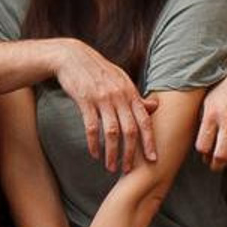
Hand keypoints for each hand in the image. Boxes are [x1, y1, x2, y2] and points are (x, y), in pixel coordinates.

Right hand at [51, 38, 154, 170]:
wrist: (72, 56)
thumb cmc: (98, 70)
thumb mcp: (121, 79)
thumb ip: (136, 96)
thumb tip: (154, 107)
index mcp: (130, 92)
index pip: (144, 120)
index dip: (150, 141)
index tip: (153, 159)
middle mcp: (119, 96)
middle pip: (129, 130)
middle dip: (130, 153)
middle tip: (128, 170)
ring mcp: (101, 98)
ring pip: (111, 132)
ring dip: (112, 152)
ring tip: (110, 167)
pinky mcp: (84, 100)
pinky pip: (91, 127)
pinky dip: (93, 143)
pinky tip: (94, 154)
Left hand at [194, 61, 226, 170]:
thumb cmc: (223, 86)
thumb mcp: (207, 100)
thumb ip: (203, 120)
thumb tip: (200, 140)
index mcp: (211, 113)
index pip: (203, 145)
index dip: (202, 153)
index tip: (202, 153)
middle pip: (221, 155)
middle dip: (214, 164)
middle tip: (211, 164)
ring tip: (223, 161)